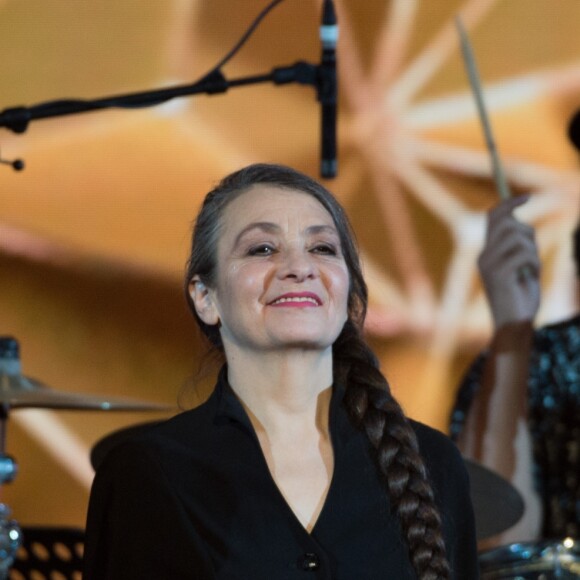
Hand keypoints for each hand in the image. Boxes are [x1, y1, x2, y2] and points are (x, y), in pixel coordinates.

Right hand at [477, 196, 540, 328]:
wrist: (514, 325)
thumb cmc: (521, 298)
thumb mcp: (520, 267)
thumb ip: (517, 246)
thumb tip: (519, 222)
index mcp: (486, 253)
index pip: (493, 218)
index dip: (509, 204)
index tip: (526, 197)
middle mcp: (483, 256)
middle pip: (507, 223)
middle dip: (528, 233)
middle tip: (532, 255)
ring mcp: (489, 265)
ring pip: (518, 237)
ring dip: (533, 251)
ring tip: (531, 270)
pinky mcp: (499, 274)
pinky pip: (523, 254)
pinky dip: (534, 263)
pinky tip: (530, 277)